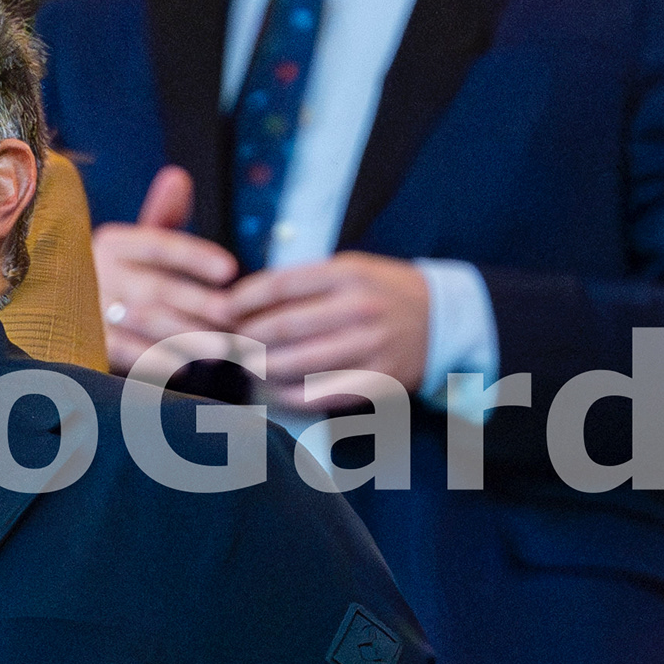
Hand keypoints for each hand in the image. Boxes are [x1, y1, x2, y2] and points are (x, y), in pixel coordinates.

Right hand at [95, 166, 243, 367]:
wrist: (67, 313)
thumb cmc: (125, 277)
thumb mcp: (139, 243)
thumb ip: (163, 216)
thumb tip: (177, 177)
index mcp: (114, 242)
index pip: (158, 244)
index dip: (195, 256)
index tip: (231, 269)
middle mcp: (99, 273)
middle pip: (157, 288)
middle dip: (199, 304)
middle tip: (235, 318)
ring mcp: (91, 310)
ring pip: (146, 323)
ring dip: (187, 336)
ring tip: (224, 348)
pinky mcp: (90, 344)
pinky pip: (128, 354)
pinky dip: (159, 361)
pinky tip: (190, 368)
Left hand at [222, 253, 431, 399]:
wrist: (442, 320)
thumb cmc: (383, 292)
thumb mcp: (351, 268)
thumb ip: (304, 281)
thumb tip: (245, 300)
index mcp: (348, 274)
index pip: (280, 285)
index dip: (243, 299)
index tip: (222, 309)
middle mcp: (359, 309)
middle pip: (284, 327)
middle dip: (245, 338)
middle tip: (224, 344)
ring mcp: (370, 347)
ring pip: (298, 363)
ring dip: (261, 369)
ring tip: (241, 368)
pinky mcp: (378, 380)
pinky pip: (322, 394)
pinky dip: (290, 396)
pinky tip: (272, 391)